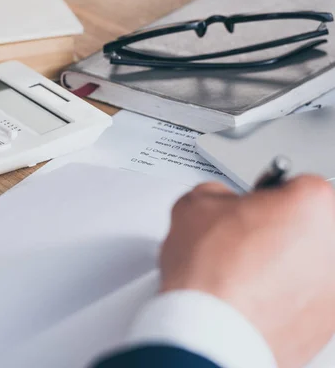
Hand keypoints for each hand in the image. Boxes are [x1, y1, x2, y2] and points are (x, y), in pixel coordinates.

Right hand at [161, 177, 334, 367]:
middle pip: (306, 224)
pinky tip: (250, 296)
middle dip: (277, 229)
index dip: (263, 196)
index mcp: (314, 205)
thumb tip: (220, 203)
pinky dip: (283, 296)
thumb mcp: (195, 205)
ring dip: (282, 263)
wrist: (211, 332)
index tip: (251, 207)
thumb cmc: (212, 275)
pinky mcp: (327, 322)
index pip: (293, 185)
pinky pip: (304, 297)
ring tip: (242, 272)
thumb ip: (218, 194)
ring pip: (306, 262)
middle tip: (243, 239)